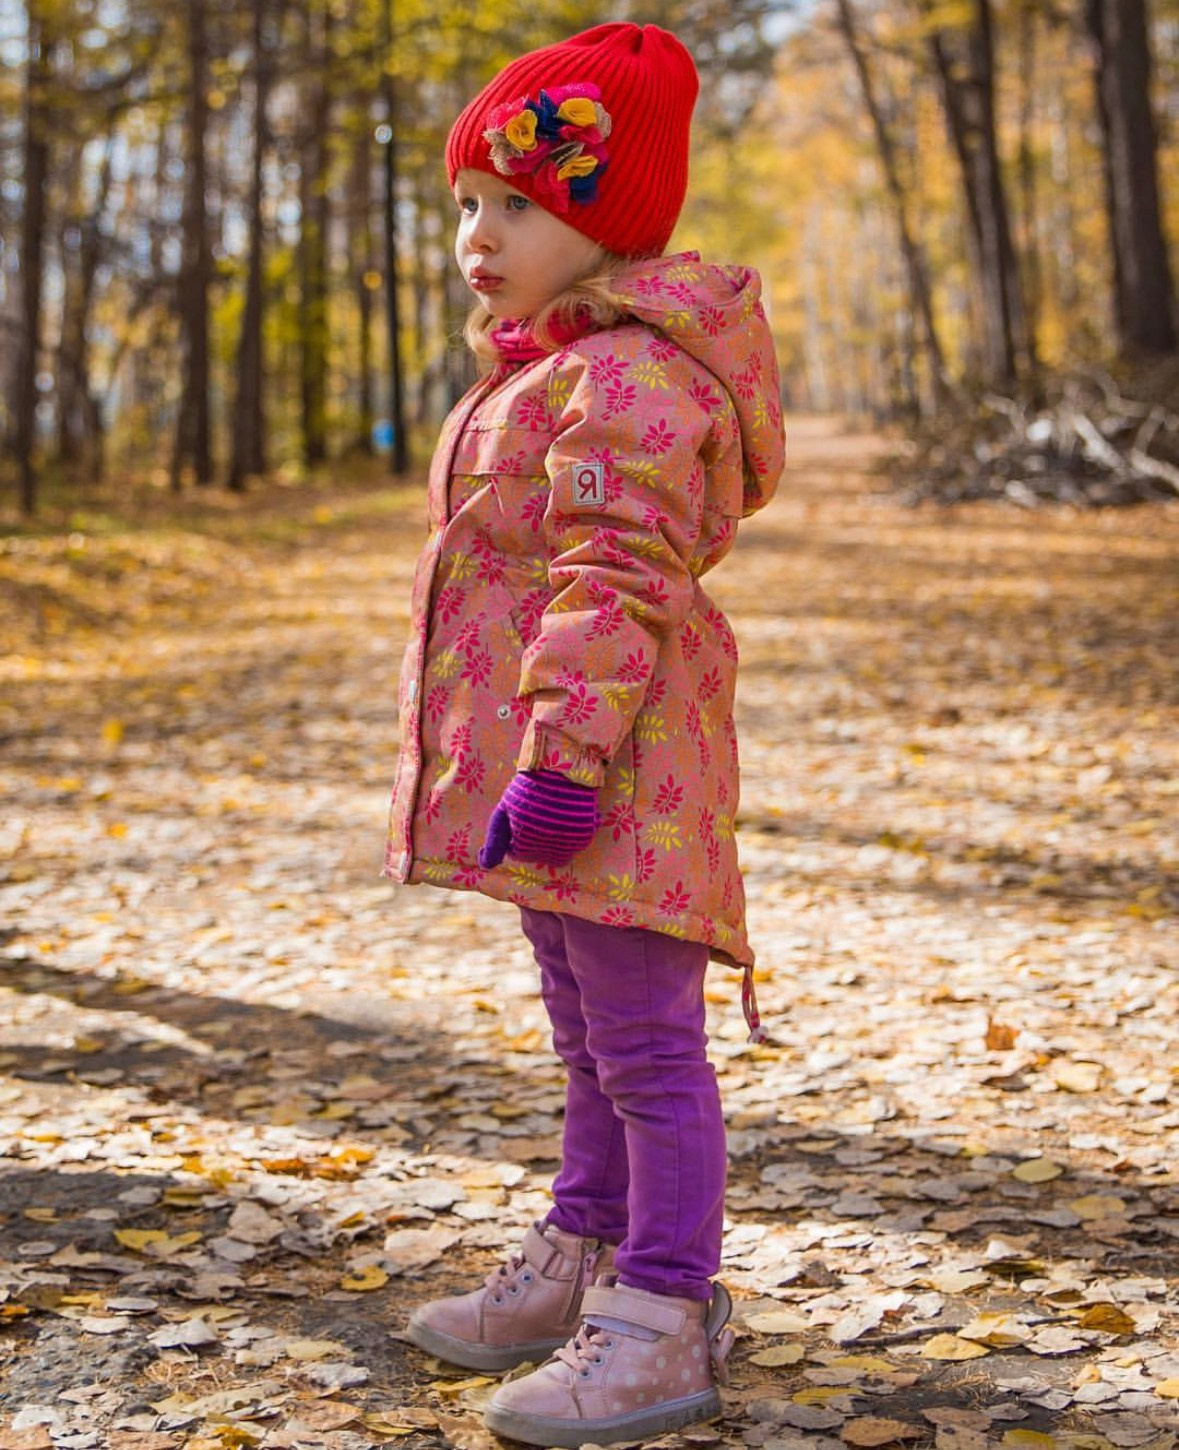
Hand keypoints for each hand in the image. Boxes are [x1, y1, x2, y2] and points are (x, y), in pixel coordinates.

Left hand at [478, 771, 598, 868]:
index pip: (517, 853)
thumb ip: (494, 842)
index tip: (520, 818)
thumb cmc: (527, 787)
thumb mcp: (504, 812)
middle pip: (539, 856)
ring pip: (559, 854)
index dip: (516, 836)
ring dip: (554, 840)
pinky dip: (572, 834)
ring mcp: (567, 843)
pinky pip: (577, 844)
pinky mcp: (584, 834)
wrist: (560, 767)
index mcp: (524, 843)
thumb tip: (484, 865)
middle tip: (536, 816)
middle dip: (535, 840)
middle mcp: (546, 848)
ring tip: (551, 817)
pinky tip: (567, 817)